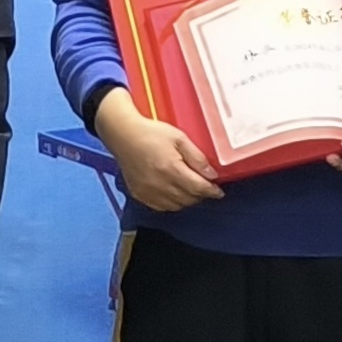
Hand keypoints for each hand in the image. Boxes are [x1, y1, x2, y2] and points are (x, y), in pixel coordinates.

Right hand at [95, 91, 222, 211]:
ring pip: (177, 206)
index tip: (218, 191)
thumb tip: (212, 175)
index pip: (198, 188)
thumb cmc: (151, 133)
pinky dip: (172, 203)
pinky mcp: (139, 195)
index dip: (212, 191)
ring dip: (187, 200)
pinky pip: (162, 207)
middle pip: (189, 199)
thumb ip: (197, 157)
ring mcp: (148, 192)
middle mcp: (159, 184)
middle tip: (204, 186)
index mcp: (171, 169)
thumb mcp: (179, 138)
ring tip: (190, 189)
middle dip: (200, 194)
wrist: (122, 135)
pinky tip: (174, 193)